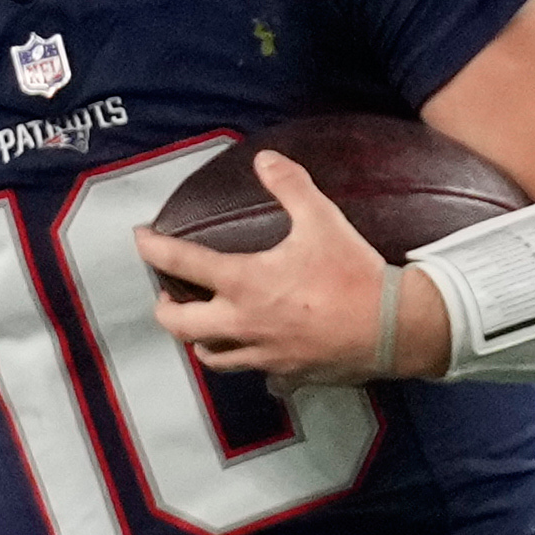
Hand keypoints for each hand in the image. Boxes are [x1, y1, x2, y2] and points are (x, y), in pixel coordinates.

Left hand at [137, 150, 432, 384]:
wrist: (393, 327)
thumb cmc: (354, 273)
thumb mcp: (323, 219)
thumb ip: (290, 186)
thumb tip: (265, 159)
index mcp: (244, 284)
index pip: (182, 264)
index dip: (153, 249)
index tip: (141, 240)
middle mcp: (243, 324)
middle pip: (180, 326)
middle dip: (166, 310)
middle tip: (167, 297)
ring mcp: (262, 355)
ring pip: (212, 357)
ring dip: (200, 341)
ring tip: (204, 326)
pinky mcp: (286, 374)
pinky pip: (256, 375)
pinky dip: (249, 363)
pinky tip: (257, 353)